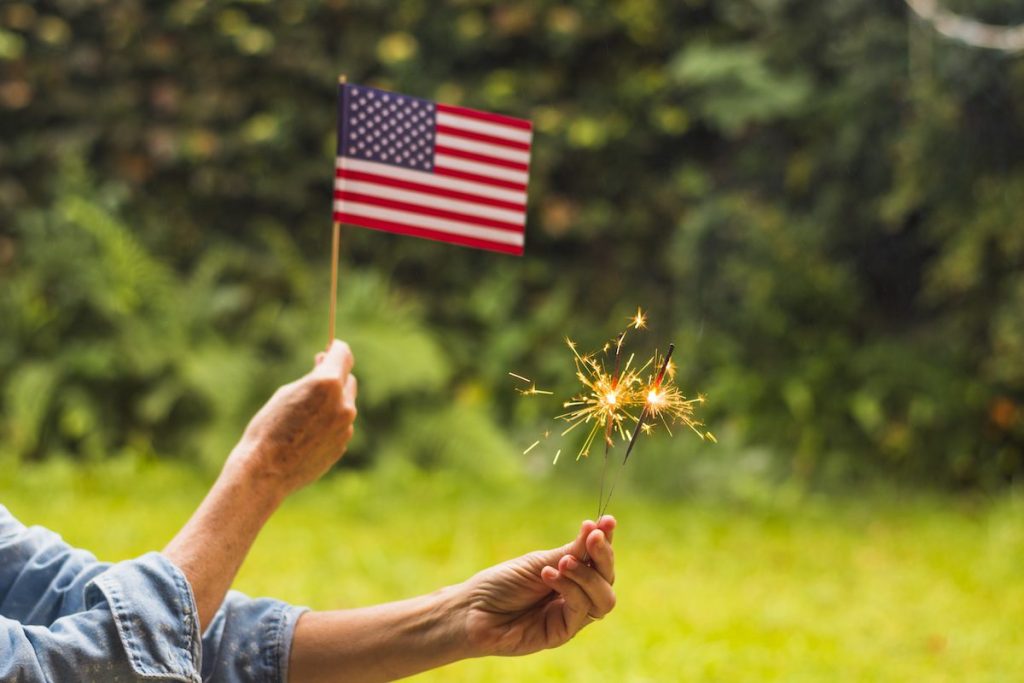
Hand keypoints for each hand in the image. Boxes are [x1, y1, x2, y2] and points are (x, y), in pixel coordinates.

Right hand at [225, 339, 357, 500]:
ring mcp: (346, 426)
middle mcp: (343, 404)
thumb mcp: (287, 393)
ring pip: (345, 404)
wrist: (266, 471)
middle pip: (348, 379)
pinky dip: (329, 423)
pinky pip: (340, 425)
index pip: (343, 353)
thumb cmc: (268, 427)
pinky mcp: (343, 444)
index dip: (335, 349)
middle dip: (335, 377)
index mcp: (328, 384)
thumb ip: (313, 379)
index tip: (329, 350)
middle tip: (314, 378)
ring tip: (303, 414)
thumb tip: (327, 365)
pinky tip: (306, 434)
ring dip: (331, 403)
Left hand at [460, 516, 616, 656]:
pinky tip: (550, 574)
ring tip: (563, 562)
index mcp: (570, 576)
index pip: (598, 559)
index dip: (606, 541)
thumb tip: (596, 527)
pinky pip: (581, 610)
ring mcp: (570, 616)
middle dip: (602, 555)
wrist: (472, 610)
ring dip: (587, 575)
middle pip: (607, 579)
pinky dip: (570, 588)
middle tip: (593, 536)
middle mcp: (575, 596)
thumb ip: (570, 552)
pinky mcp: (562, 633)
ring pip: (604, 598)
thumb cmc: (500, 584)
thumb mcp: (538, 562)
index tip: (608, 520)